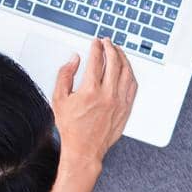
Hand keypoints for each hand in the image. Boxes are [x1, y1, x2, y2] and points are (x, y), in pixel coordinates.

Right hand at [52, 39, 136, 165]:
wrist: (84, 149)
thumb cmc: (71, 127)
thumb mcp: (59, 99)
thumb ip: (65, 75)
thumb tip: (74, 59)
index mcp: (90, 91)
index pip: (96, 60)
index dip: (96, 47)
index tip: (95, 42)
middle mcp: (107, 95)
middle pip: (114, 62)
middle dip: (111, 48)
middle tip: (107, 42)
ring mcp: (119, 102)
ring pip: (126, 72)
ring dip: (123, 58)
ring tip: (118, 51)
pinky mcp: (126, 109)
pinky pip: (133, 86)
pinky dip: (130, 73)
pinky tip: (126, 69)